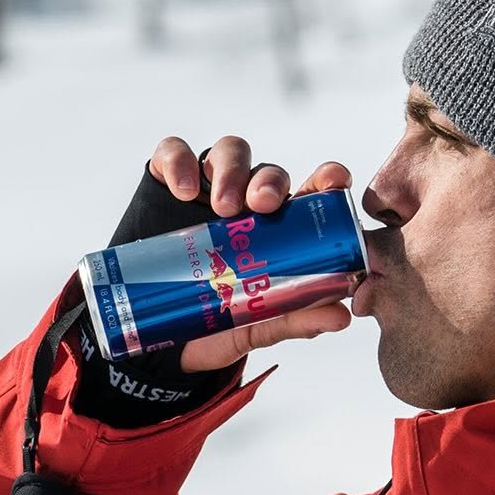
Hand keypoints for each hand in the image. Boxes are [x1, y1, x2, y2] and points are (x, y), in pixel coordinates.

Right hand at [147, 135, 355, 372]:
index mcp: (279, 228)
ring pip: (228, 153)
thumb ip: (295, 318)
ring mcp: (206, 187)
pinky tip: (181, 189)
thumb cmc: (214, 324)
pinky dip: (178, 162)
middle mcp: (246, 200)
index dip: (326, 177)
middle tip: (265, 204)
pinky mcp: (165, 181)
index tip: (336, 180)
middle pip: (267, 172)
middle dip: (269, 180)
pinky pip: (172, 154)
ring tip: (223, 206)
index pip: (310, 192)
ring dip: (231, 170)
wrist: (153, 341)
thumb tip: (341, 316)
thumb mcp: (253, 325)